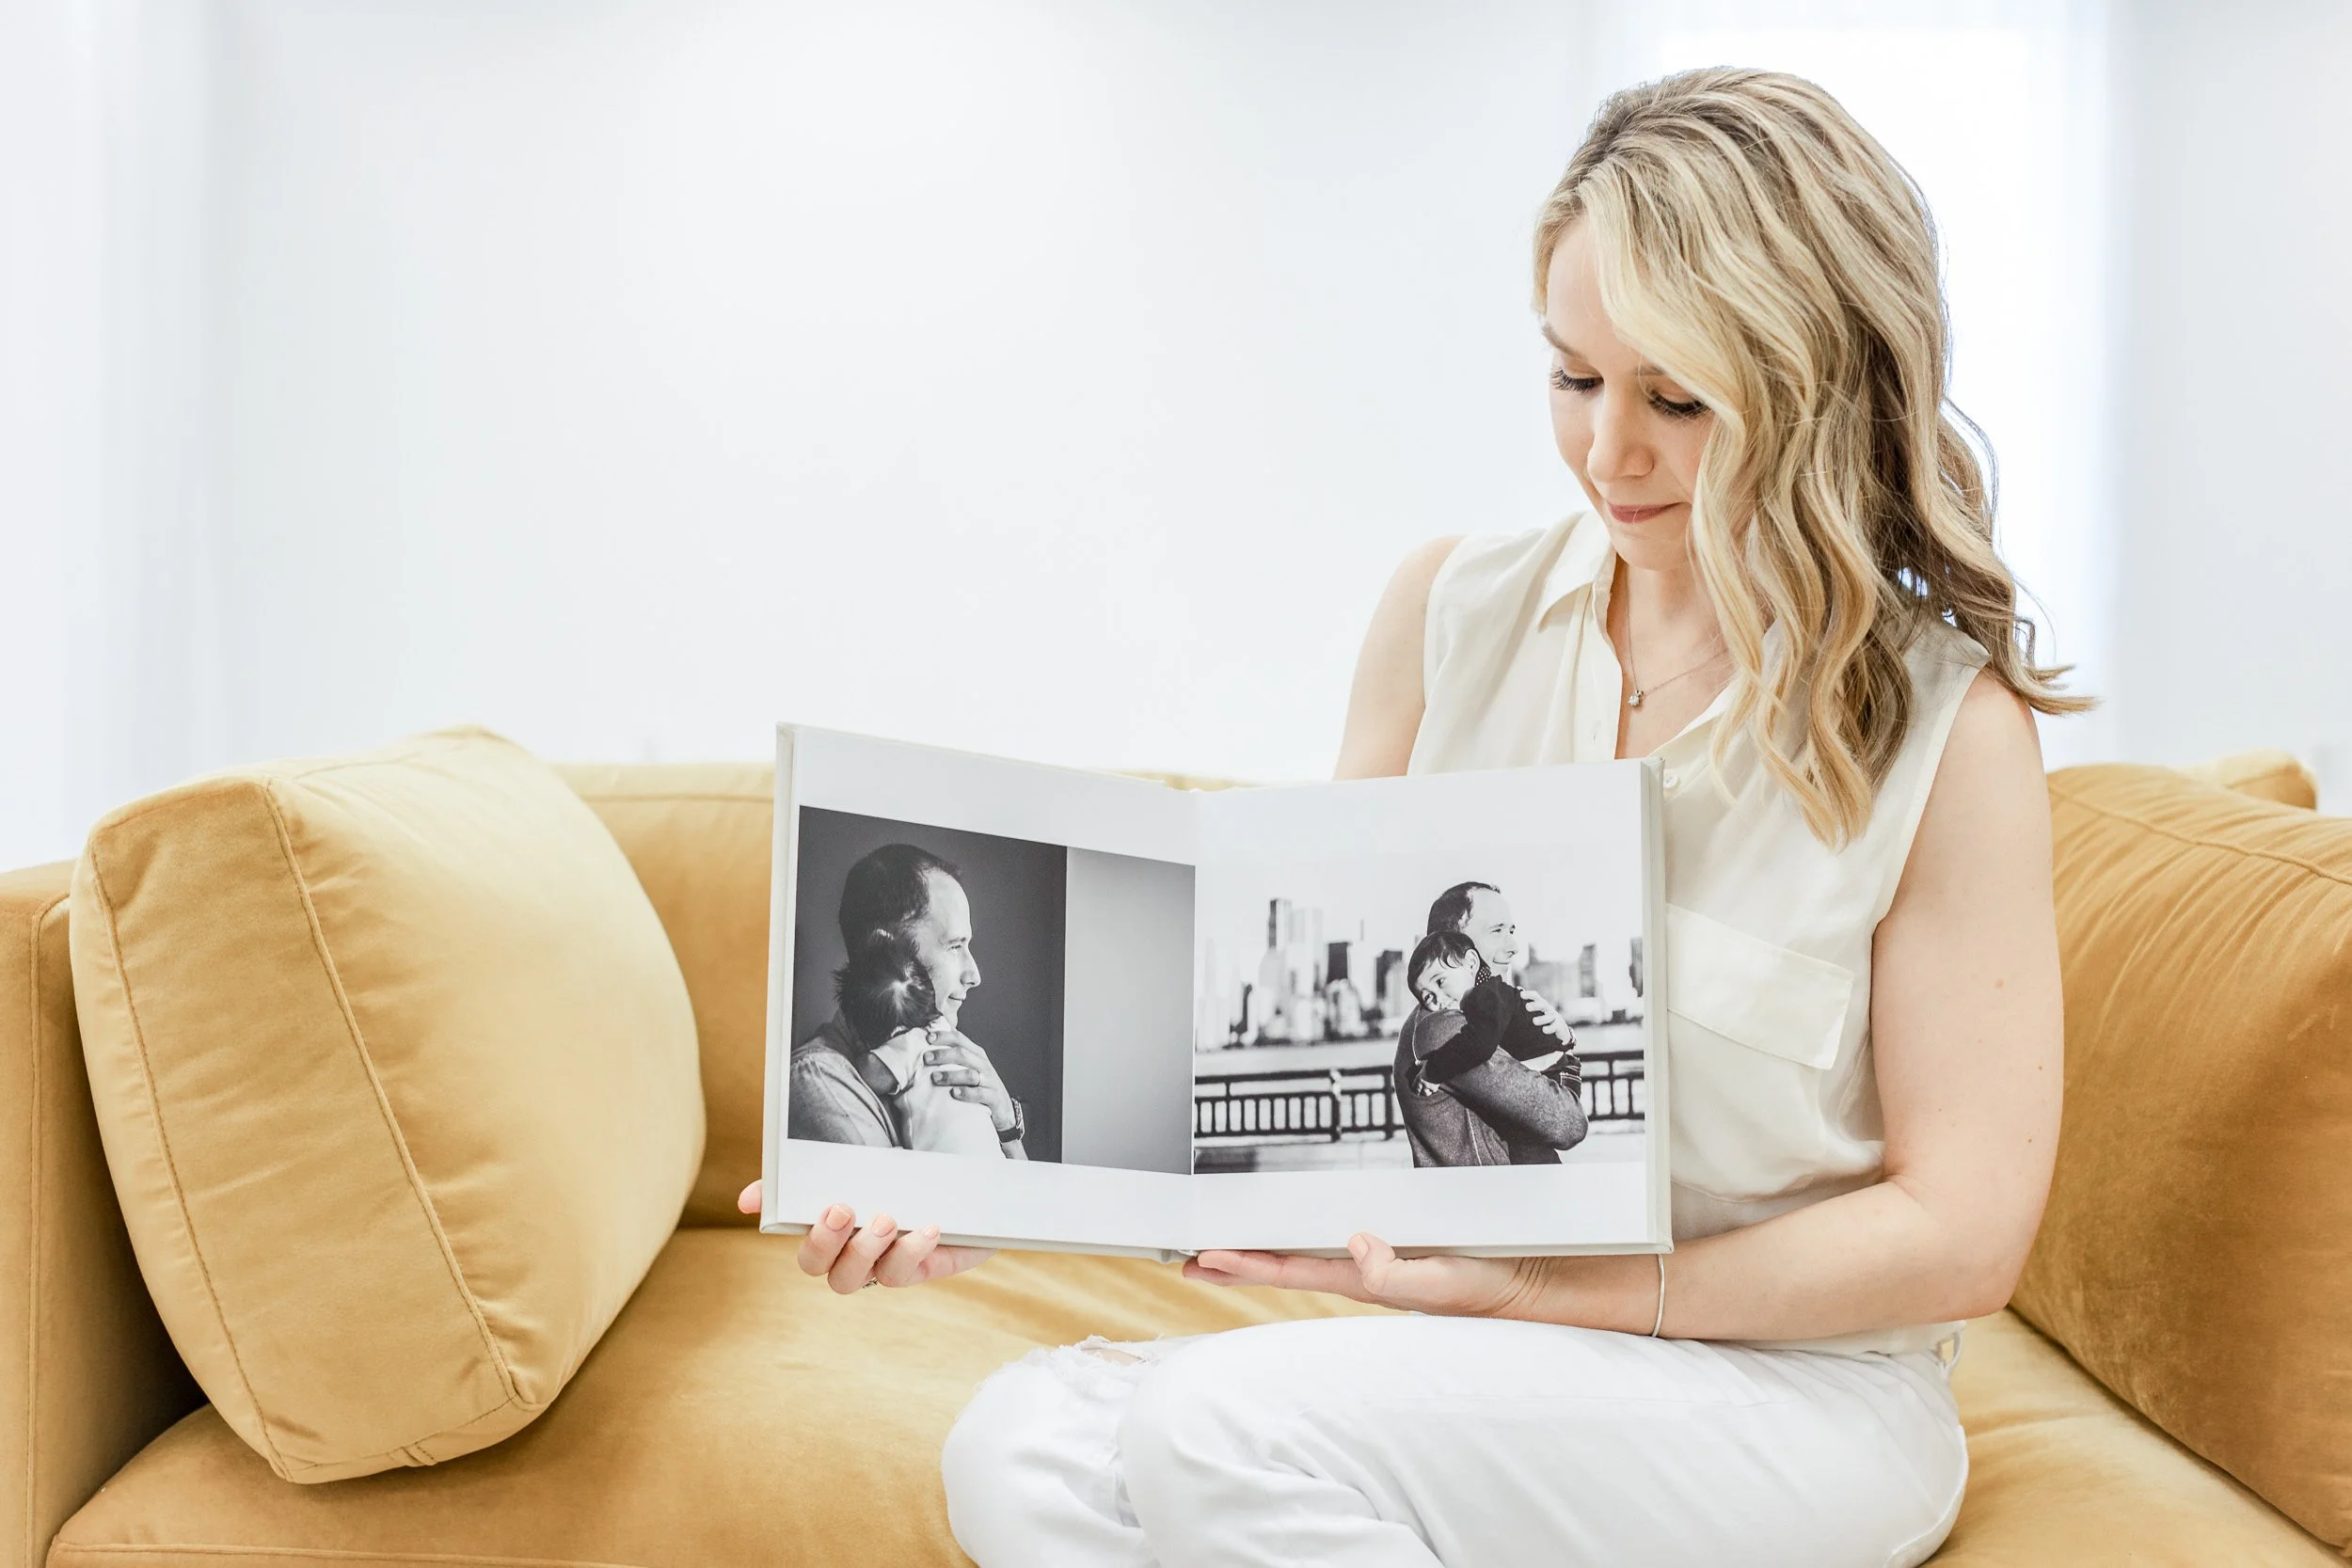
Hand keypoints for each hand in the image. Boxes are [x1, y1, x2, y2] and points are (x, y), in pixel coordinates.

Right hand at [734, 1182, 995, 1292]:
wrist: (984, 1178)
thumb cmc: (919, 1168)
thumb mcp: (874, 1157)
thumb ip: (821, 1167)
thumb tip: (751, 1196)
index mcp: (834, 1221)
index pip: (788, 1224)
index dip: (771, 1214)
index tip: (757, 1201)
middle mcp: (851, 1248)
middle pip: (816, 1266)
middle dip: (822, 1242)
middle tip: (841, 1209)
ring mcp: (883, 1261)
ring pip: (852, 1278)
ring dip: (864, 1250)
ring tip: (887, 1219)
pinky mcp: (920, 1268)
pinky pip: (903, 1273)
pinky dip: (912, 1250)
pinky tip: (928, 1227)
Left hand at [922, 1031, 1018, 1135]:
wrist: (1003, 1110)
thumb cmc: (980, 1087)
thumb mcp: (969, 1069)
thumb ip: (953, 1058)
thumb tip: (927, 1047)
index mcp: (976, 1054)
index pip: (960, 1039)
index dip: (944, 1037)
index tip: (928, 1038)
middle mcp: (983, 1065)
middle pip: (963, 1054)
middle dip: (943, 1055)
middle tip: (926, 1058)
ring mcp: (989, 1081)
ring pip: (970, 1074)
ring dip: (951, 1075)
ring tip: (935, 1078)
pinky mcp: (994, 1097)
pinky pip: (980, 1093)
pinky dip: (966, 1093)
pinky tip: (954, 1093)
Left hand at [1183, 1233, 1546, 1317]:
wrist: (1527, 1285)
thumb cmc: (1484, 1287)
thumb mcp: (1439, 1281)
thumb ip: (1395, 1272)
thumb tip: (1354, 1245)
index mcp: (1363, 1279)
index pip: (1289, 1271)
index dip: (1243, 1264)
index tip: (1201, 1255)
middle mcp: (1362, 1272)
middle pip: (1285, 1266)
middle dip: (1237, 1261)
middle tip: (1192, 1256)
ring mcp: (1376, 1265)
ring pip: (1305, 1257)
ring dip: (1264, 1253)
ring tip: (1228, 1250)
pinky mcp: (1395, 1252)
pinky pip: (1336, 1247)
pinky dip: (1305, 1242)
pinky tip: (1298, 1240)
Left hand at [1520, 988, 1574, 1044]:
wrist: (1560, 1028)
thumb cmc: (1544, 1017)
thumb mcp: (1537, 1010)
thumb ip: (1528, 1004)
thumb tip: (1518, 990)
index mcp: (1541, 1004)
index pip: (1536, 997)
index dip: (1529, 995)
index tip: (1521, 994)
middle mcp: (1548, 1009)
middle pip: (1542, 1005)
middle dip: (1535, 1005)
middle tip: (1527, 1007)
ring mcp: (1554, 1018)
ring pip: (1549, 1017)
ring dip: (1542, 1019)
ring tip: (1534, 1021)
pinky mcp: (1559, 1027)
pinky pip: (1554, 1027)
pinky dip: (1549, 1028)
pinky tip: (1544, 1030)